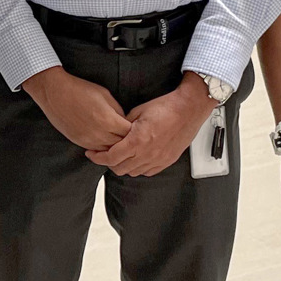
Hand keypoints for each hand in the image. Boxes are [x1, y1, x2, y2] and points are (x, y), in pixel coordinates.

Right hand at [21, 66, 131, 150]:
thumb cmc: (80, 90)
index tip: (138, 128)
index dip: (135, 131)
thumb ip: (118, 111)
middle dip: (127, 141)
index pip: (130, 133)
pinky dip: (102, 147)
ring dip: (115, 146)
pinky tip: (105, 140)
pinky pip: (96, 150)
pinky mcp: (79, 142)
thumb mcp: (105, 95)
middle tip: (131, 137)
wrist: (55, 93)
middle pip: (121, 145)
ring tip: (119, 140)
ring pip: (108, 151)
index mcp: (108, 120)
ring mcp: (88, 140)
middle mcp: (99, 133)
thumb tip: (125, 121)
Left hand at [91, 78, 217, 176]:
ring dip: (124, 166)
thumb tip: (112, 133)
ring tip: (120, 155)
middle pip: (120, 169)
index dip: (97, 157)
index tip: (91, 154)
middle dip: (108, 162)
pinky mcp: (167, 161)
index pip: (110, 158)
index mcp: (137, 141)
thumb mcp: (137, 112)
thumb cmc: (165, 107)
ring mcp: (158, 160)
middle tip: (104, 154)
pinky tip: (136, 158)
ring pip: (133, 172)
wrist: (188, 109)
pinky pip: (148, 172)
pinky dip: (139, 168)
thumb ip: (122, 126)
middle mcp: (148, 154)